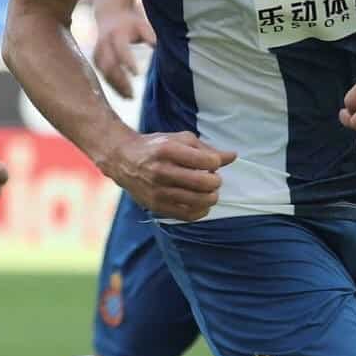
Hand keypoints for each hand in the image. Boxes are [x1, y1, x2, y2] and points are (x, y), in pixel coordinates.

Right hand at [92, 8, 155, 98]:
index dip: (128, 62)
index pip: (121, 49)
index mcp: (116, 34)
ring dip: (115, 86)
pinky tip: (122, 93)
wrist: (110, 14)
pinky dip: (112, 84)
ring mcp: (98, 52)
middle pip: (109, 65)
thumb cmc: (130, 22)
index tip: (137, 74)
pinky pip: (102, 74)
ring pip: (104, 73)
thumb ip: (149, 36)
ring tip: (129, 97)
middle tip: (132, 95)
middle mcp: (104, 44)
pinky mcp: (96, 59)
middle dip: (120, 81)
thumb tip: (157, 46)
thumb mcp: (141, 24)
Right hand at [106, 131, 236, 220]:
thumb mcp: (180, 139)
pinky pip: (187, 215)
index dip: (215, 163)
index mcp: (168, 150)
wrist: (123, 159)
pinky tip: (201, 203)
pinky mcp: (157, 206)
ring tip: (208, 191)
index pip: (206, 161)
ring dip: (211, 197)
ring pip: (199, 201)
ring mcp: (158, 191)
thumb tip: (232, 156)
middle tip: (213, 179)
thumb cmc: (156, 147)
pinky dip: (201, 211)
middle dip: (216, 182)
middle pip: (204, 183)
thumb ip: (206, 149)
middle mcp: (161, 171)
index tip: (212, 163)